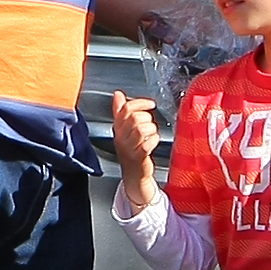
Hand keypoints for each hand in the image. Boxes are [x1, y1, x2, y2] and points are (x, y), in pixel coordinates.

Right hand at [109, 89, 160, 212]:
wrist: (134, 175)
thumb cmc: (131, 150)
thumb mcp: (123, 130)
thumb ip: (120, 111)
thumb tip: (117, 94)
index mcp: (117, 128)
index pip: (124, 109)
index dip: (139, 103)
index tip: (151, 104)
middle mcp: (121, 137)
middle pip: (133, 118)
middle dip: (146, 117)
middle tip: (150, 124)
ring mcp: (128, 148)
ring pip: (140, 129)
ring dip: (151, 129)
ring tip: (151, 134)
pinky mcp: (138, 158)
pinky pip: (146, 144)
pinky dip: (153, 140)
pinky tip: (153, 142)